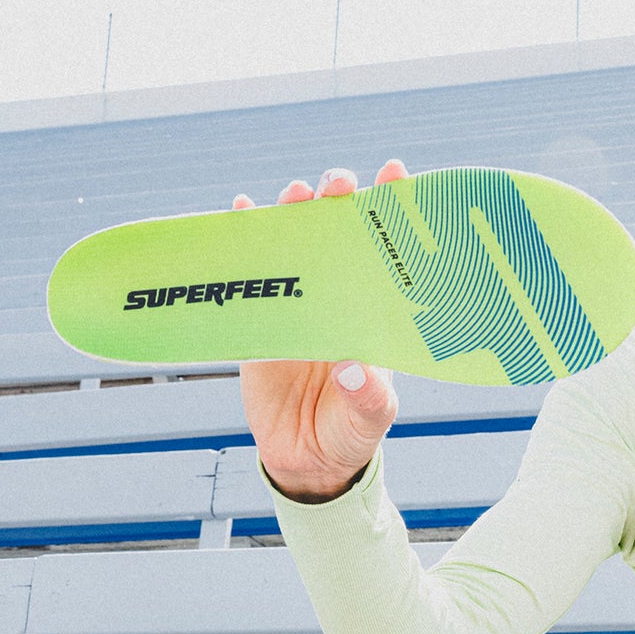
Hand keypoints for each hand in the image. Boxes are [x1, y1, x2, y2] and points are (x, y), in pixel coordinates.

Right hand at [235, 159, 409, 502]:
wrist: (305, 459)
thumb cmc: (350, 433)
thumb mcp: (370, 420)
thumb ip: (367, 396)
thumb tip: (351, 368)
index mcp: (375, 312)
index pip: (389, 250)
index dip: (393, 208)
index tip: (395, 174)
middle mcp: (339, 297)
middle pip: (339, 232)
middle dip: (339, 198)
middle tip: (337, 184)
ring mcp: (299, 303)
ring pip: (295, 242)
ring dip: (294, 211)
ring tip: (295, 194)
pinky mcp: (261, 319)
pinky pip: (249, 272)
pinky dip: (242, 239)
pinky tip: (239, 211)